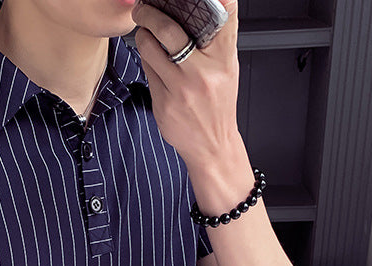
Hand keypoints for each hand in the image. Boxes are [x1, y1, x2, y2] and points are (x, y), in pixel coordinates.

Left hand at [130, 0, 240, 169]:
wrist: (212, 146)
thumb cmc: (218, 104)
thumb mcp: (228, 66)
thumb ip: (219, 36)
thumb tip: (210, 5)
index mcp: (223, 57)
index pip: (218, 14)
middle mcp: (202, 72)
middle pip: (168, 29)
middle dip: (149, 14)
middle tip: (143, 9)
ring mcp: (181, 89)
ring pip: (150, 49)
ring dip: (143, 37)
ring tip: (146, 34)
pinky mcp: (163, 103)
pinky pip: (147, 72)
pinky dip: (146, 61)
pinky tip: (152, 61)